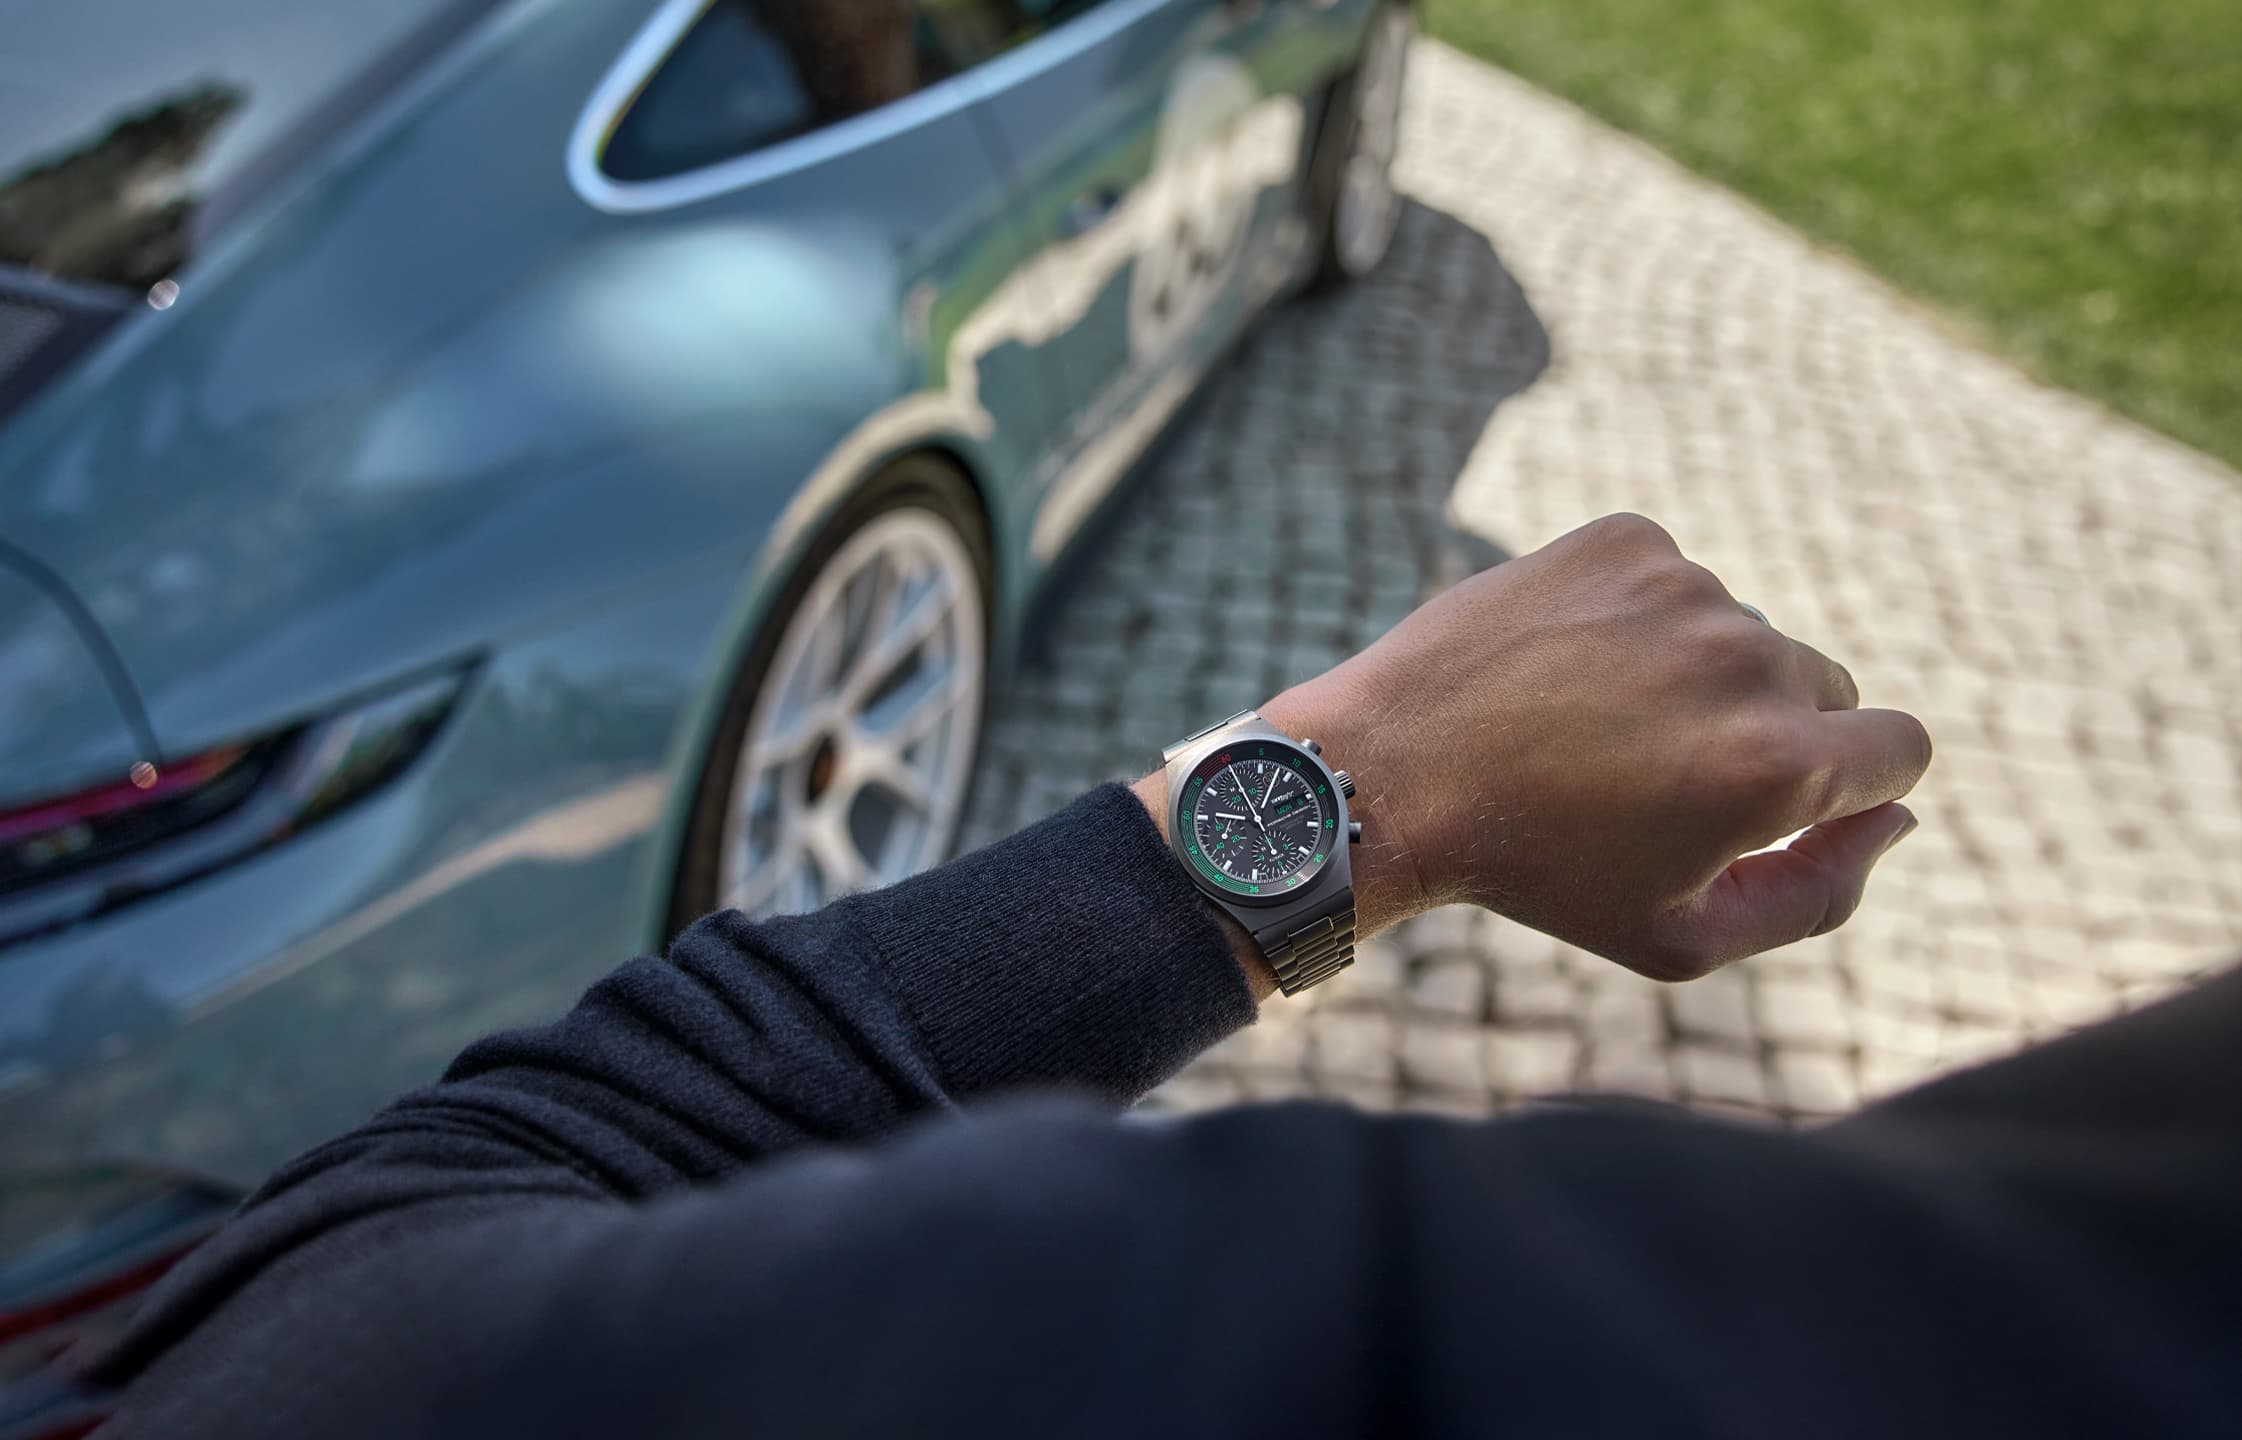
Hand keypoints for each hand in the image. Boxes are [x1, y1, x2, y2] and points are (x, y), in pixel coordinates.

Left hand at [1259, 514, 1930, 980]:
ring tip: (1590, 727)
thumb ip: (1820, 892)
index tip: (1790, 802)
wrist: (1390, 774)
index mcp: (1778, 765)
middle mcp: (1747, 659)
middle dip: (1770, 734)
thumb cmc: (1538, 873)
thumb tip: (1894, 816)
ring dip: (1696, 676)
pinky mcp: (1626, 540)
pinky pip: (1676, 584)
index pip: (1901, 749)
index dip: (1856, 786)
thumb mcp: (1685, 938)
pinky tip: (1566, 669)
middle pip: (1826, 688)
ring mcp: (1685, 587)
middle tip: (1658, 779)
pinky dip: (1640, 622)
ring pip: (1743, 634)